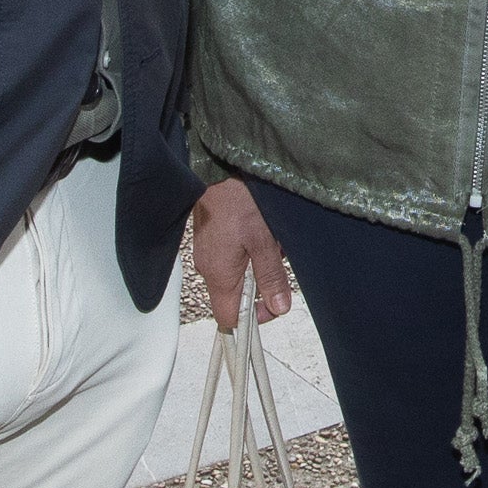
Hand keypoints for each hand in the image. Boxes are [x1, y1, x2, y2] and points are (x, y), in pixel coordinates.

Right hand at [191, 178, 293, 330]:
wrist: (219, 169)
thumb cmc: (240, 201)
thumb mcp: (265, 241)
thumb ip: (271, 277)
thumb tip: (279, 307)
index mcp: (219, 275)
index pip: (228, 318)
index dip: (252, 319)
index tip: (273, 307)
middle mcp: (208, 268)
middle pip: (234, 297)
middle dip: (261, 287)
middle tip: (280, 267)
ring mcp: (207, 253)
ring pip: (236, 275)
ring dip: (258, 266)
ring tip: (274, 243)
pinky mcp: (211, 240)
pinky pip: (231, 257)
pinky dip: (250, 251)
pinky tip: (263, 234)